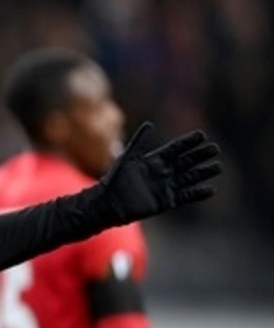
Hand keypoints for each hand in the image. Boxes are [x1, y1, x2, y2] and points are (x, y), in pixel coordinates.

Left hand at [98, 122, 221, 224]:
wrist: (110, 203)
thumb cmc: (115, 179)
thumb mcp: (128, 158)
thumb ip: (139, 142)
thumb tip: (149, 124)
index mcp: (154, 160)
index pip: (176, 149)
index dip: (188, 142)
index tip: (202, 135)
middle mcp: (163, 172)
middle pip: (186, 162)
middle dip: (200, 155)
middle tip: (215, 148)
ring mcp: (166, 186)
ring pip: (190, 178)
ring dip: (203, 172)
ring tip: (218, 167)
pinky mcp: (167, 201)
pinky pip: (186, 196)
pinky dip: (198, 194)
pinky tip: (210, 189)